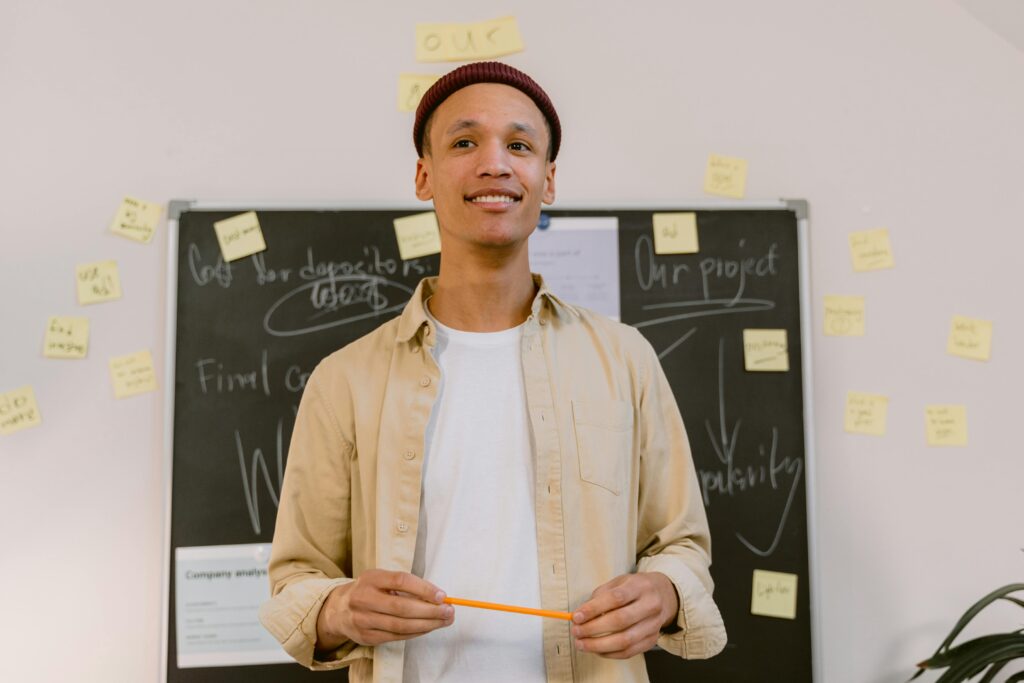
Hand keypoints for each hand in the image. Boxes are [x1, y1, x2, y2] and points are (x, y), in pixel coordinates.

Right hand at [316, 569, 453, 648]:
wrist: (339, 609)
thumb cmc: (370, 590)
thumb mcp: (382, 580)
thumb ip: (405, 586)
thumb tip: (438, 597)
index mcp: (371, 578)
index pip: (401, 581)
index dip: (424, 588)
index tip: (443, 595)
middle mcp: (364, 599)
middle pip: (402, 607)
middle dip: (430, 611)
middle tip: (449, 611)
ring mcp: (363, 620)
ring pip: (400, 625)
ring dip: (427, 624)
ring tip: (444, 621)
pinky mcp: (366, 637)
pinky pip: (396, 636)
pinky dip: (415, 633)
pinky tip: (428, 628)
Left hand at [571, 572, 678, 658]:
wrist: (664, 595)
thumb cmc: (635, 588)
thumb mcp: (619, 582)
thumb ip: (600, 596)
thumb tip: (580, 615)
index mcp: (640, 586)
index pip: (616, 598)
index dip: (594, 609)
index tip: (576, 616)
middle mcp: (651, 605)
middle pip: (620, 621)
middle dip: (593, 629)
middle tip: (576, 631)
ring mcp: (654, 624)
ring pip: (625, 641)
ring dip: (598, 645)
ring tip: (581, 644)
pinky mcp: (652, 640)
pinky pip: (629, 652)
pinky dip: (609, 653)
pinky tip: (596, 649)